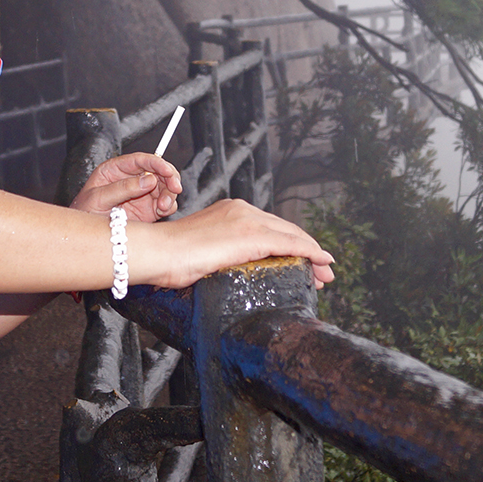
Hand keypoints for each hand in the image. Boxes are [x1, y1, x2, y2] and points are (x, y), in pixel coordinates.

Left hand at [69, 152, 181, 222]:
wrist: (84, 236)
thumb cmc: (84, 212)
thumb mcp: (97, 198)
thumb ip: (122, 188)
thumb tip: (147, 180)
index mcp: (116, 170)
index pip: (140, 160)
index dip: (157, 163)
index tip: (167, 171)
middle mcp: (131, 179)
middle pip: (158, 171)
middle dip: (169, 178)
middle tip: (175, 188)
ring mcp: (141, 195)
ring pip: (165, 187)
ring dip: (169, 194)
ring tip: (163, 205)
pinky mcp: (148, 210)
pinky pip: (165, 204)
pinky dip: (168, 206)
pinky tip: (162, 210)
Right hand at [136, 198, 335, 288]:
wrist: (156, 252)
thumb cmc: (169, 257)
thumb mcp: (201, 252)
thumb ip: (220, 255)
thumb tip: (228, 271)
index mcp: (230, 211)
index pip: (269, 226)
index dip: (289, 243)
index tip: (302, 260)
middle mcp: (242, 210)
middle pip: (285, 229)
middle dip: (307, 249)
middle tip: (322, 269)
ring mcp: (248, 221)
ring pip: (292, 235)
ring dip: (313, 254)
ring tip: (325, 272)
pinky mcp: (252, 236)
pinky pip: (291, 243)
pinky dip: (310, 252)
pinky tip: (321, 262)